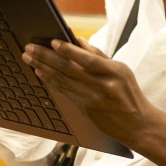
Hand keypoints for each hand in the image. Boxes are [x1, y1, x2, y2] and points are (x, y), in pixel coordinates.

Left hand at [22, 37, 158, 141]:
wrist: (137, 125)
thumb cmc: (130, 94)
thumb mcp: (122, 70)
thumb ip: (99, 55)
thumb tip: (77, 40)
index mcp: (113, 72)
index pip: (87, 59)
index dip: (68, 50)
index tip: (52, 42)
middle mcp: (101, 86)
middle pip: (68, 69)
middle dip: (46, 57)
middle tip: (30, 48)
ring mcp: (91, 99)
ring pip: (62, 80)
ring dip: (42, 68)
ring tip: (29, 58)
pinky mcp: (84, 109)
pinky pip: (64, 92)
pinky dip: (50, 81)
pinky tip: (40, 73)